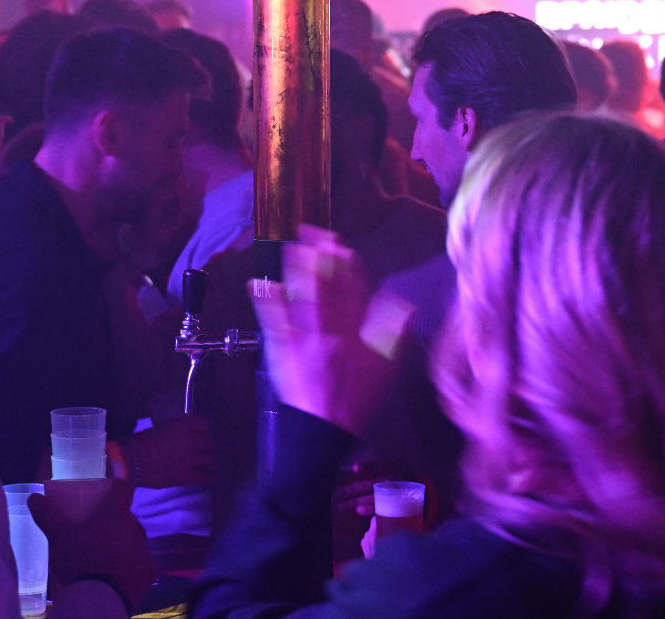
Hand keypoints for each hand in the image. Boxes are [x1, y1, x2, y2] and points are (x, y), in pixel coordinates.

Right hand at [30, 477, 156, 610]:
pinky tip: (115, 576)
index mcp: (115, 514)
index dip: (115, 487)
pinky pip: (139, 565)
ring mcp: (143, 551)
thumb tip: (34, 497)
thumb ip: (47, 515)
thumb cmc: (80, 560)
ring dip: (121, 546)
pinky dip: (129, 568)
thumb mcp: (58, 536)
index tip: (106, 493)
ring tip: (102, 559)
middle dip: (113, 523)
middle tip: (94, 534)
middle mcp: (134, 528)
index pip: (123, 488)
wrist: (100, 599)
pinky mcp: (148, 573)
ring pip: (132, 541)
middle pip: (125, 518)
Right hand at [120, 415, 214, 487]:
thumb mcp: (162, 428)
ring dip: (210, 464)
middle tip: (205, 452)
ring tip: (209, 468)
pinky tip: (208, 480)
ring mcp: (191, 459)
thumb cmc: (142, 441)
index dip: (204, 431)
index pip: (204, 425)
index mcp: (184, 426)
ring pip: (211, 461)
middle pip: (210, 443)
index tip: (202, 435)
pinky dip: (209, 479)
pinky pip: (206, 478)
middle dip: (208, 448)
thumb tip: (185, 435)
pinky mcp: (187, 476)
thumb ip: (177, 430)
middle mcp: (191, 441)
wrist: (131, 460)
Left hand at [251, 227, 411, 436]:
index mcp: (356, 334)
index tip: (341, 245)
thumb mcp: (386, 371)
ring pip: (302, 298)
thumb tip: (404, 305)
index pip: (353, 292)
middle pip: (326, 288)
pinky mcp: (283, 350)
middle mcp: (330, 331)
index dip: (347, 266)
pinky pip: (274, 322)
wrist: (323, 431)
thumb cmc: (356, 401)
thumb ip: (395, 335)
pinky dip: (268, 302)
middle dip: (320, 258)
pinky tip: (261, 284)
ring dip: (296, 271)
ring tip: (291, 247)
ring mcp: (304, 339)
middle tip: (314, 232)